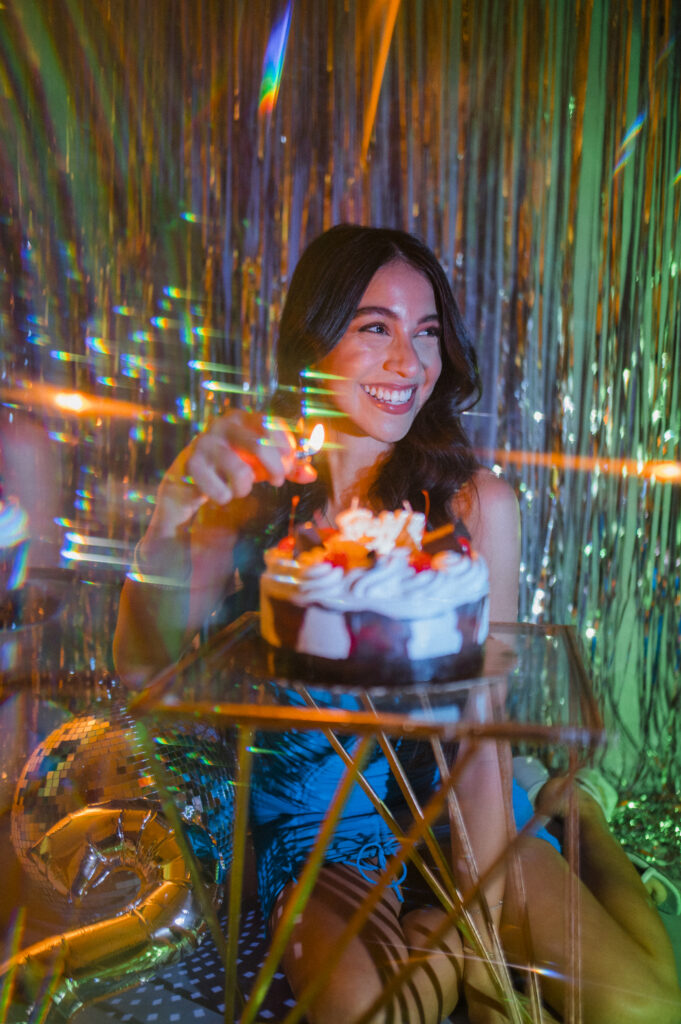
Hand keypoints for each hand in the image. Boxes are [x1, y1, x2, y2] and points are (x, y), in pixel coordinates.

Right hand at [149, 409, 316, 537]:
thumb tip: (311, 474)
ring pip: (240, 473)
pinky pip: (221, 491)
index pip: (273, 425)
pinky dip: (225, 497)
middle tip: (277, 481)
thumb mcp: (262, 464)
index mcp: (243, 417)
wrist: (190, 477)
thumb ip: (288, 467)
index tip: (290, 466)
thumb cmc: (232, 465)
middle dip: (275, 469)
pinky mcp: (191, 464)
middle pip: (260, 445)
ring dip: (245, 488)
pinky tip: (219, 493)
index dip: (287, 448)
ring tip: (239, 489)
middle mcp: (223, 424)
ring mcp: (205, 442)